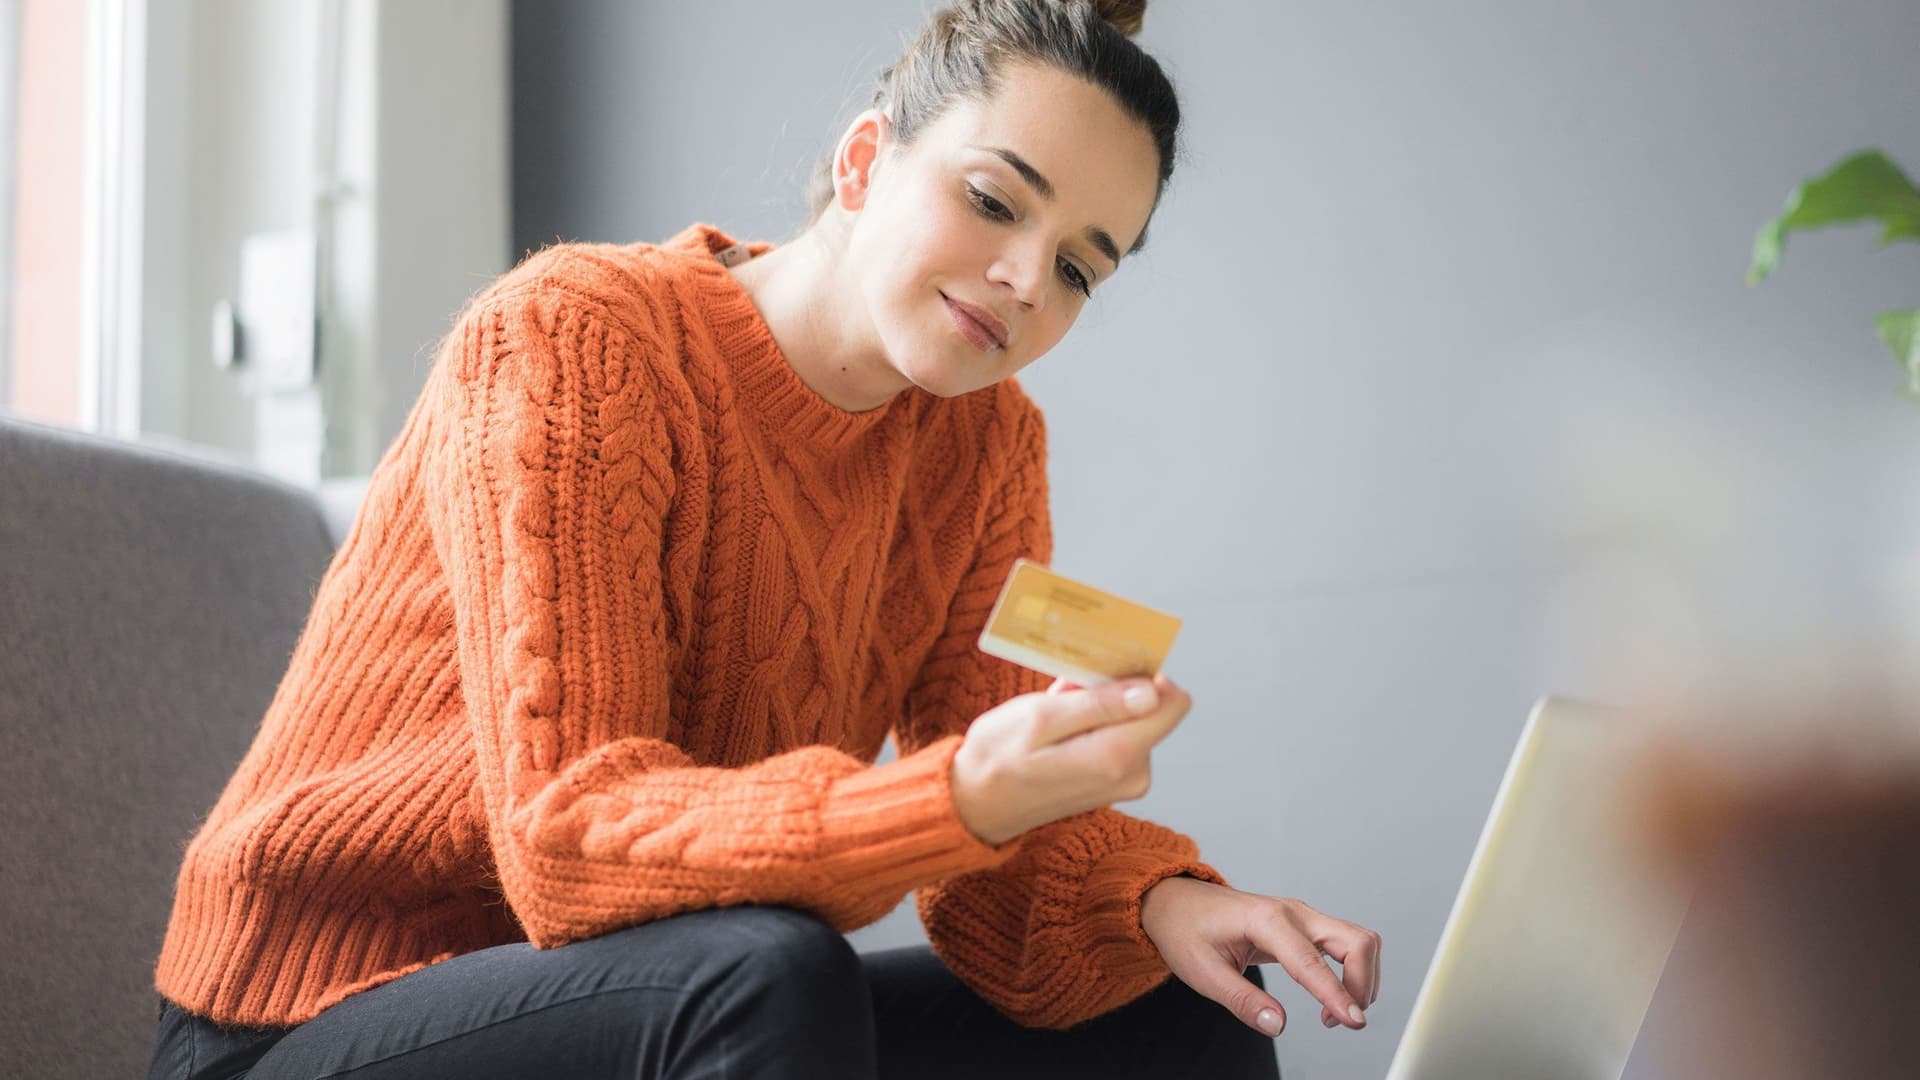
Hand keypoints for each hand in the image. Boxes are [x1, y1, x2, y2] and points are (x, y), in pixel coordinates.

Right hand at [950, 674, 1189, 845]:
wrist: (974, 807)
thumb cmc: (998, 758)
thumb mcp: (1041, 718)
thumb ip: (1099, 704)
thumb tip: (1152, 692)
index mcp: (1117, 756)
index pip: (1172, 703)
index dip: (1144, 675)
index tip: (1108, 668)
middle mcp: (1132, 774)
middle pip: (1150, 709)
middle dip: (1112, 691)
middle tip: (1065, 692)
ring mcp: (1124, 782)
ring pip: (1132, 721)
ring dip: (1098, 707)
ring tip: (1054, 713)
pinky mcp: (1113, 783)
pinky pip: (1118, 738)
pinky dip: (1093, 725)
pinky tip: (1057, 729)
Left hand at [1139, 876, 1380, 1037]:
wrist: (1176, 902)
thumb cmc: (1186, 931)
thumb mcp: (1203, 972)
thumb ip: (1242, 1001)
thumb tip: (1276, 1025)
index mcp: (1266, 920)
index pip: (1312, 961)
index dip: (1336, 994)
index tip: (1354, 1022)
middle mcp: (1293, 912)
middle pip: (1355, 941)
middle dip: (1361, 984)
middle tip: (1341, 1021)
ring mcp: (1302, 916)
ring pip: (1358, 941)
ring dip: (1361, 978)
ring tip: (1333, 1013)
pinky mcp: (1304, 925)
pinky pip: (1346, 943)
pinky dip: (1352, 970)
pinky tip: (1331, 995)